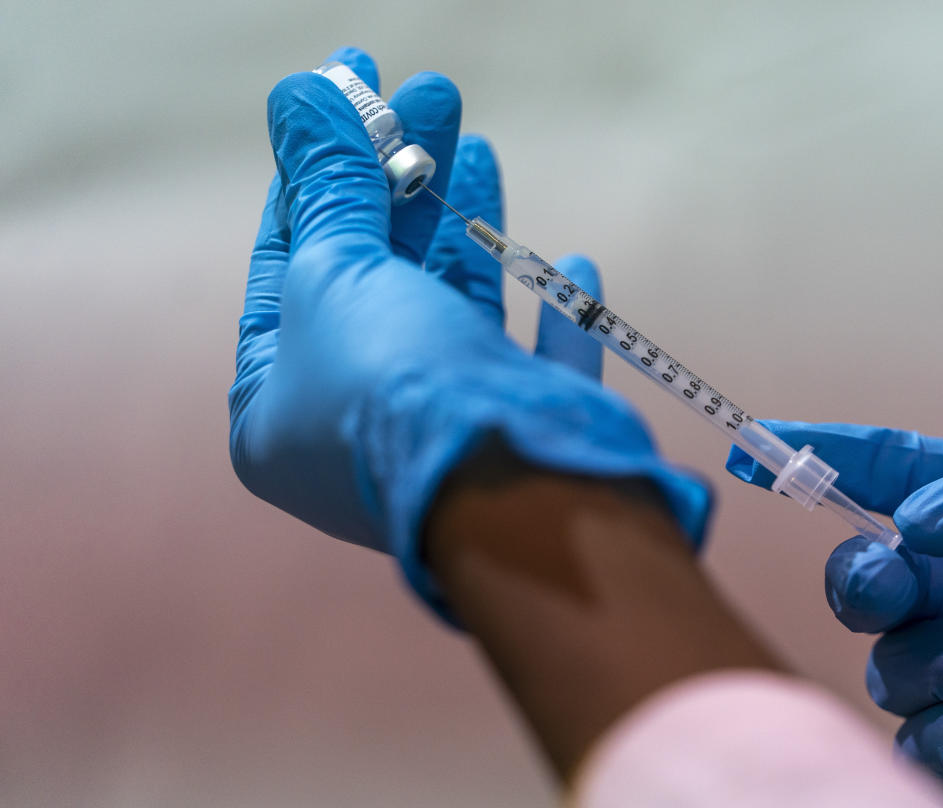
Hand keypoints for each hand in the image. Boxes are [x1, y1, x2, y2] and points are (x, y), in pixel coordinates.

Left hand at [229, 47, 709, 618]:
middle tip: (430, 96)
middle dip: (402, 180)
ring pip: (453, 306)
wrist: (507, 483)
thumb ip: (329, 186)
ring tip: (476, 145)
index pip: (288, 264)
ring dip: (466, 224)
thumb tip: (303, 92)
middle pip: (377, 273)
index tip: (345, 99)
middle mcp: (355, 420)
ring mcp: (442, 427)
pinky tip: (567, 262)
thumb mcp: (335, 273)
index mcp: (278, 405)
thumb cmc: (392, 386)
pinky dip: (554, 312)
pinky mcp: (520, 430)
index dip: (317, 174)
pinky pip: (535, 360)